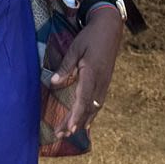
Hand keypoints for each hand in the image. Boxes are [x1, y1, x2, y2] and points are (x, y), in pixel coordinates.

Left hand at [47, 9, 124, 139]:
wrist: (110, 28)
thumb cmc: (90, 36)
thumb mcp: (75, 48)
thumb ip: (65, 67)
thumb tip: (53, 83)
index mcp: (92, 72)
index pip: (84, 99)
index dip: (77, 115)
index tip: (70, 129)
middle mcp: (101, 81)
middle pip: (88, 108)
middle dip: (74, 123)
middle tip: (60, 135)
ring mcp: (105, 82)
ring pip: (94, 107)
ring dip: (81, 121)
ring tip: (68, 133)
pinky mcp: (106, 82)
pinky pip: (98, 102)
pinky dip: (90, 114)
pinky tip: (85, 123)